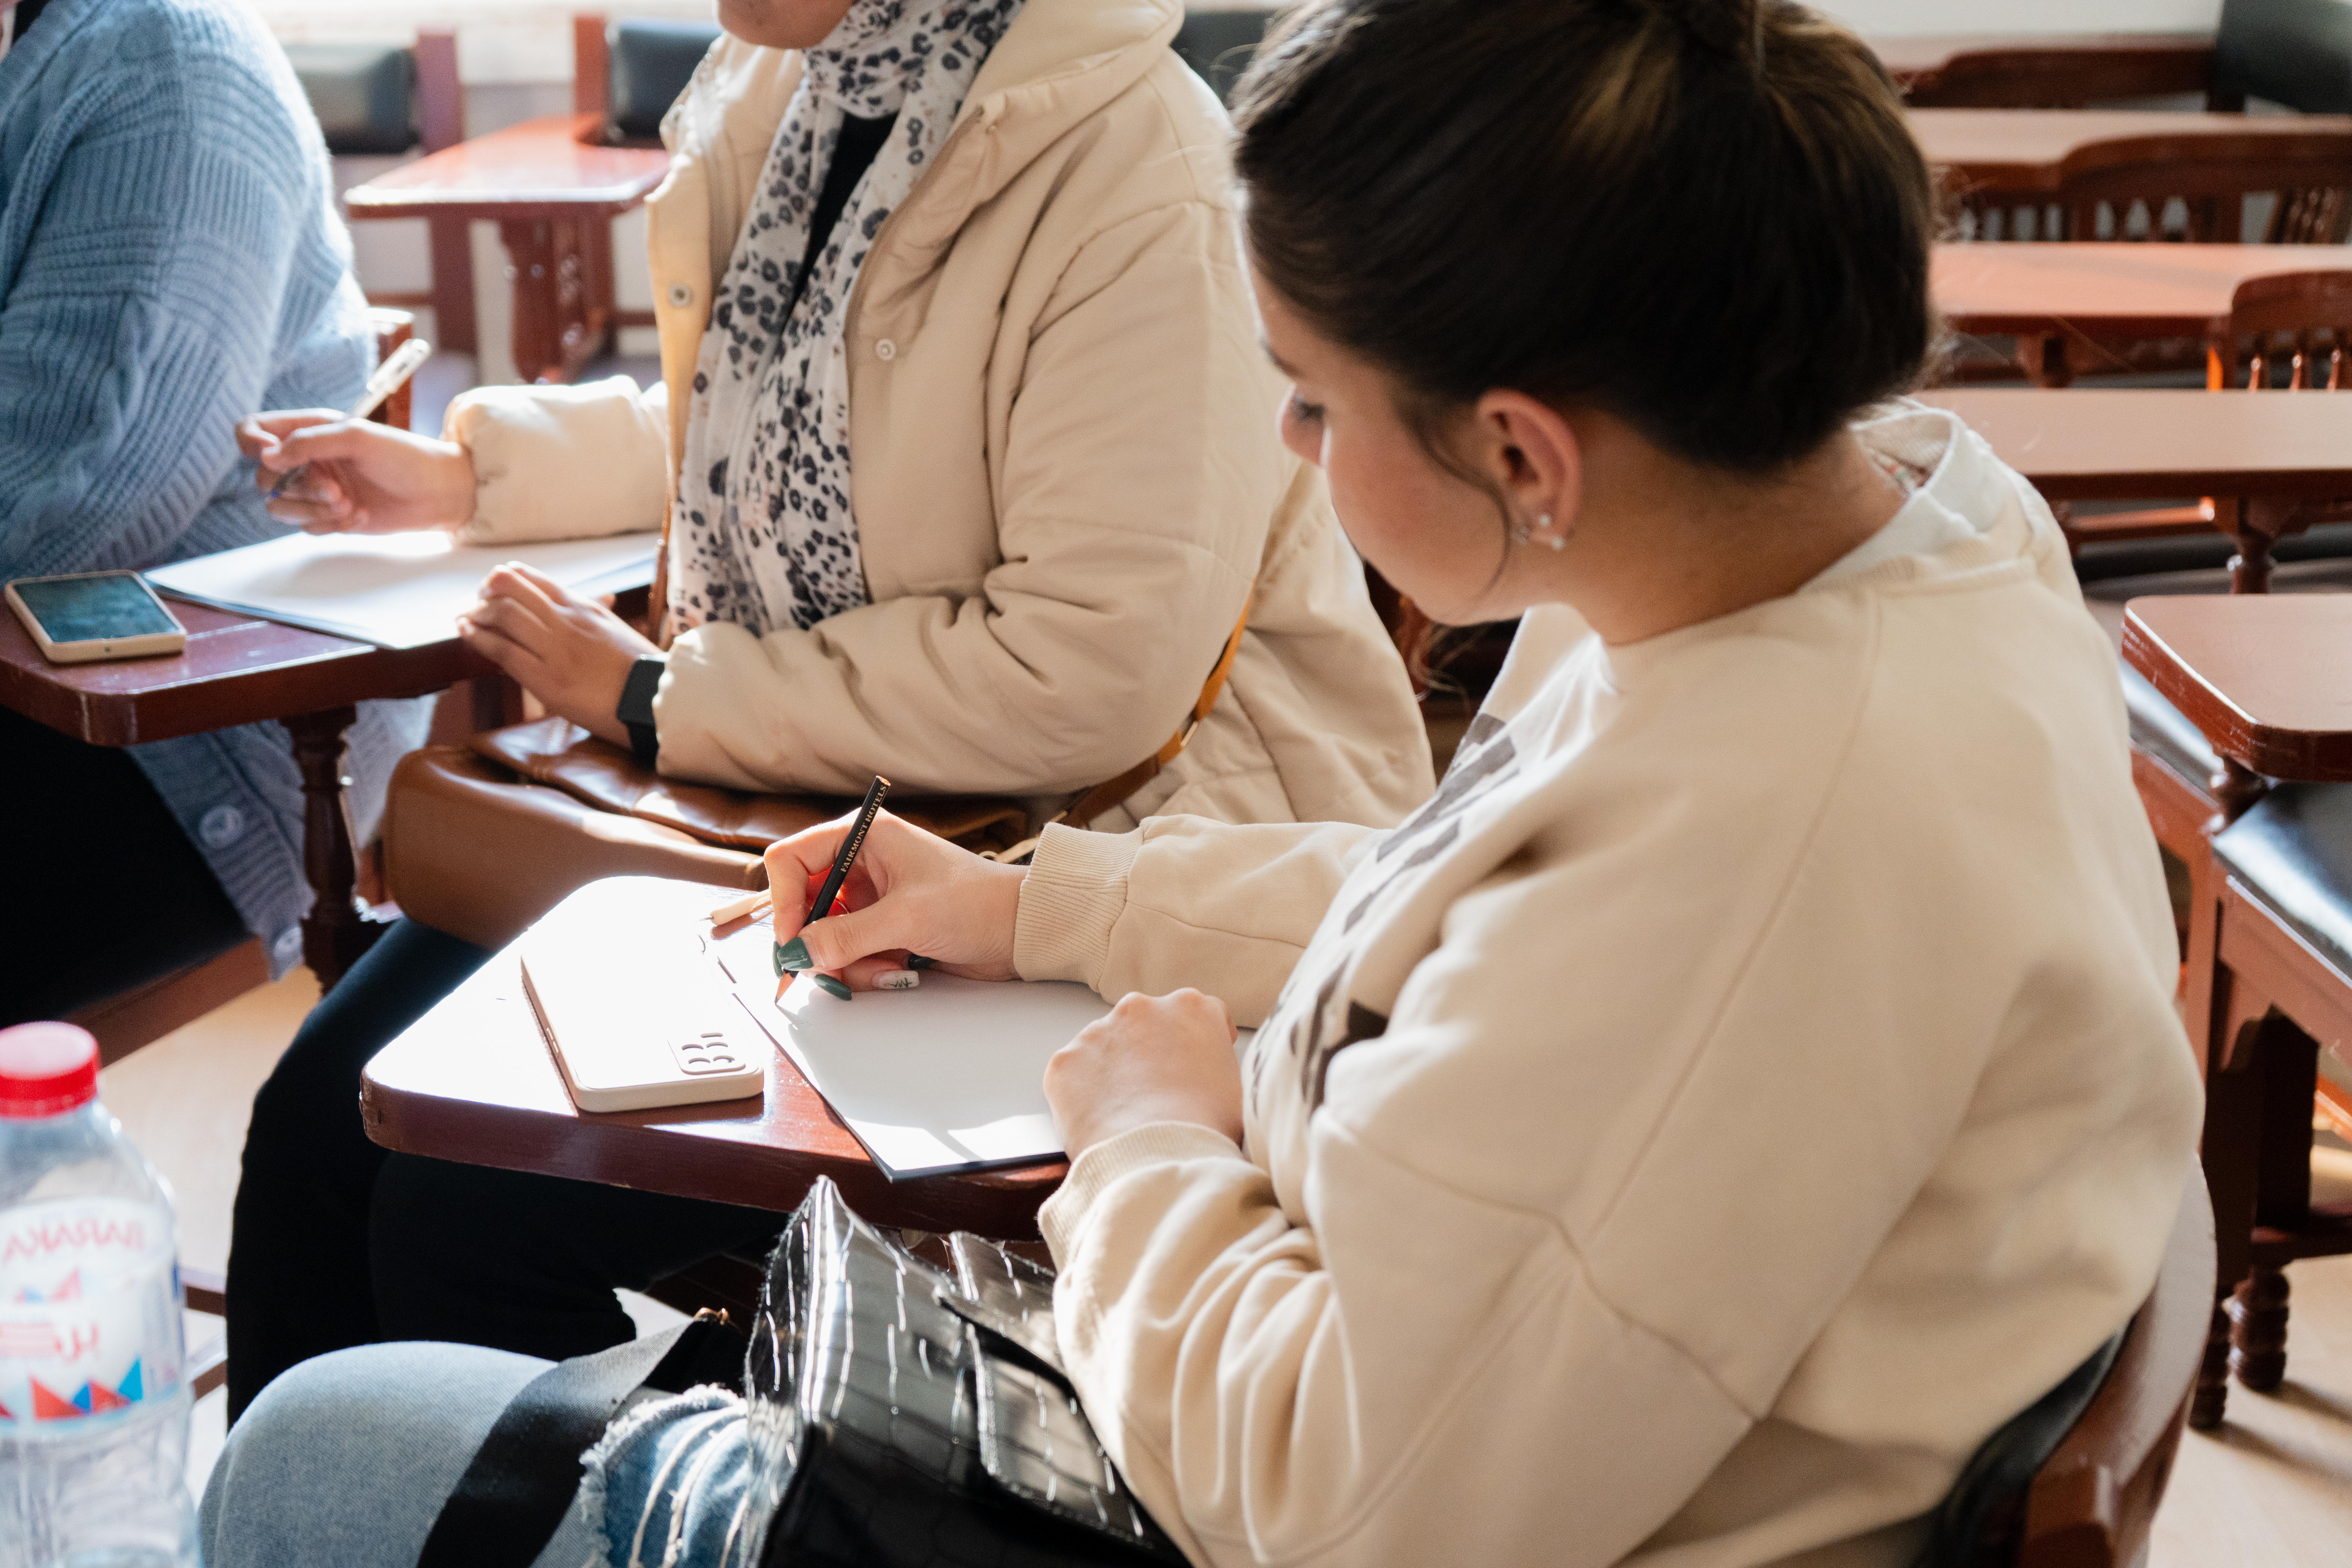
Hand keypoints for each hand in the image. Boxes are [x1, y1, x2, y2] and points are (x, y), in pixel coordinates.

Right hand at [236, 411, 474, 533]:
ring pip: (280, 506)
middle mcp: (307, 458)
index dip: (251, 442)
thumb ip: (309, 442)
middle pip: (265, 476)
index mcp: (310, 430)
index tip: (270, 456)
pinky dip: (330, 524)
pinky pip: (306, 527)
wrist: (438, 494)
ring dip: (312, 510)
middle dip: (298, 487)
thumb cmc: (405, 457)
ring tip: (348, 504)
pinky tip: (360, 515)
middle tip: (336, 490)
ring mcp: (316, 489)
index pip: (254, 430)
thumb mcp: (357, 437)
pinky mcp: (328, 516)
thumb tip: (267, 457)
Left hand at [457, 563, 659, 744]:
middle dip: (485, 591)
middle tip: (476, 601)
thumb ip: (597, 614)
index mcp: (585, 607)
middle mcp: (566, 621)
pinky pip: (502, 651)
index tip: (493, 585)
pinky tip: (465, 632)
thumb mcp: (617, 631)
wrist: (654, 701)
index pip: (535, 579)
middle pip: (511, 588)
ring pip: (502, 615)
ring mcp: (555, 649)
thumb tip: (600, 598)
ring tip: (465, 618)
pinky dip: (477, 638)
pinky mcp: (546, 679)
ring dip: (476, 613)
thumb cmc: (640, 670)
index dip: (506, 578)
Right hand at [764, 811, 1026, 990]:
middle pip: (804, 905)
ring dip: (848, 962)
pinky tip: (900, 970)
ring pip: (826, 937)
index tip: (793, 940)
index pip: (792, 859)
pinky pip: (851, 954)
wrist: (1023, 930)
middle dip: (818, 942)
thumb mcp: (906, 918)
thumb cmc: (978, 902)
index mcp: (864, 837)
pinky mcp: (884, 929)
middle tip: (831, 969)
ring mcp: (872, 899)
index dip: (783, 901)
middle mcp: (862, 864)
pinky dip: (867, 970)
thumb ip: (847, 936)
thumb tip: (800, 952)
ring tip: (888, 967)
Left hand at [1044, 990, 1243, 1160]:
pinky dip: (1082, 1094)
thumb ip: (1221, 1067)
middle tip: (1158, 1094)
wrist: (1157, 1158)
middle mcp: (1141, 1008)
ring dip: (1114, 1071)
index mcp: (1192, 1008)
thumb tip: (1211, 1078)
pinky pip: (1074, 1075)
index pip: (1197, 1016)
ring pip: (1106, 1047)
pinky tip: (1100, 1120)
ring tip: (1127, 1113)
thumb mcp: (1239, 1090)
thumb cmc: (1205, 1129)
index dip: (1198, 1044)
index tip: (1195, 1066)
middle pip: (1146, 1025)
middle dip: (1150, 1052)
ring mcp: (1098, 1032)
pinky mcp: (1065, 1061)